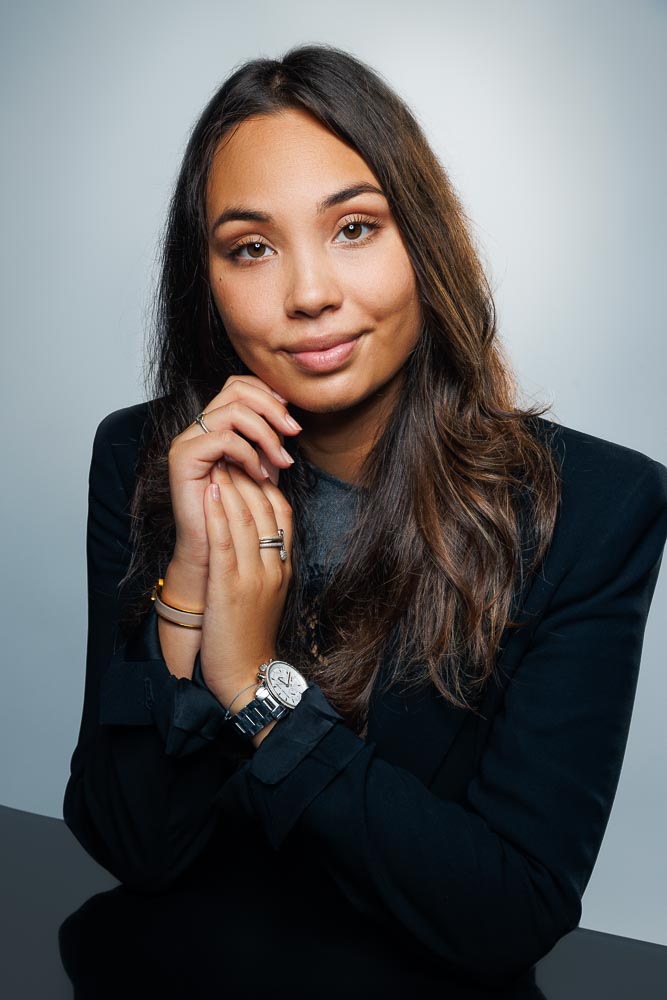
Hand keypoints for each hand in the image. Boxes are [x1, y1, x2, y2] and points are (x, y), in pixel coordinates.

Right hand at [167, 375, 300, 570]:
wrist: (213, 551)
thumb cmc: (239, 515)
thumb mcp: (262, 470)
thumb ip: (270, 443)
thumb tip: (291, 421)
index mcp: (214, 425)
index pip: (240, 385)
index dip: (270, 394)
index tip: (292, 421)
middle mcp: (197, 427)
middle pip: (236, 387)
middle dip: (272, 408)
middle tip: (294, 432)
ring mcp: (187, 440)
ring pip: (233, 411)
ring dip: (266, 434)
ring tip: (281, 461)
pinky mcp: (183, 457)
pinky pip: (224, 439)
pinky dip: (249, 454)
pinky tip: (260, 475)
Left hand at [199, 460, 292, 703]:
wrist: (247, 676)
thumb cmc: (251, 636)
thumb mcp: (267, 594)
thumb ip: (263, 561)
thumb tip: (252, 530)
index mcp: (284, 568)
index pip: (282, 513)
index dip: (267, 482)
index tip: (250, 461)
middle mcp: (274, 568)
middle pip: (264, 509)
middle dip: (247, 474)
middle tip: (230, 448)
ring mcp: (255, 577)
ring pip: (245, 519)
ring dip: (231, 483)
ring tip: (217, 458)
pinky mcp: (231, 588)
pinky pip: (225, 541)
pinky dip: (218, 512)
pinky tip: (209, 489)